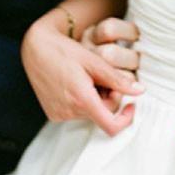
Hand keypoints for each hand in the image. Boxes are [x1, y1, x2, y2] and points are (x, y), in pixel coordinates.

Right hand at [21, 14, 143, 136]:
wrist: (34, 49)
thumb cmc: (64, 51)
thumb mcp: (94, 61)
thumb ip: (117, 79)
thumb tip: (140, 91)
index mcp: (81, 99)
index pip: (111, 126)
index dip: (126, 119)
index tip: (132, 104)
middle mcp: (69, 112)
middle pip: (103, 114)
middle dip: (110, 98)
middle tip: (103, 77)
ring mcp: (59, 115)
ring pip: (90, 113)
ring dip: (96, 99)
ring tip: (87, 77)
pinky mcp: (53, 114)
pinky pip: (77, 113)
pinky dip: (83, 101)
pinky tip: (76, 83)